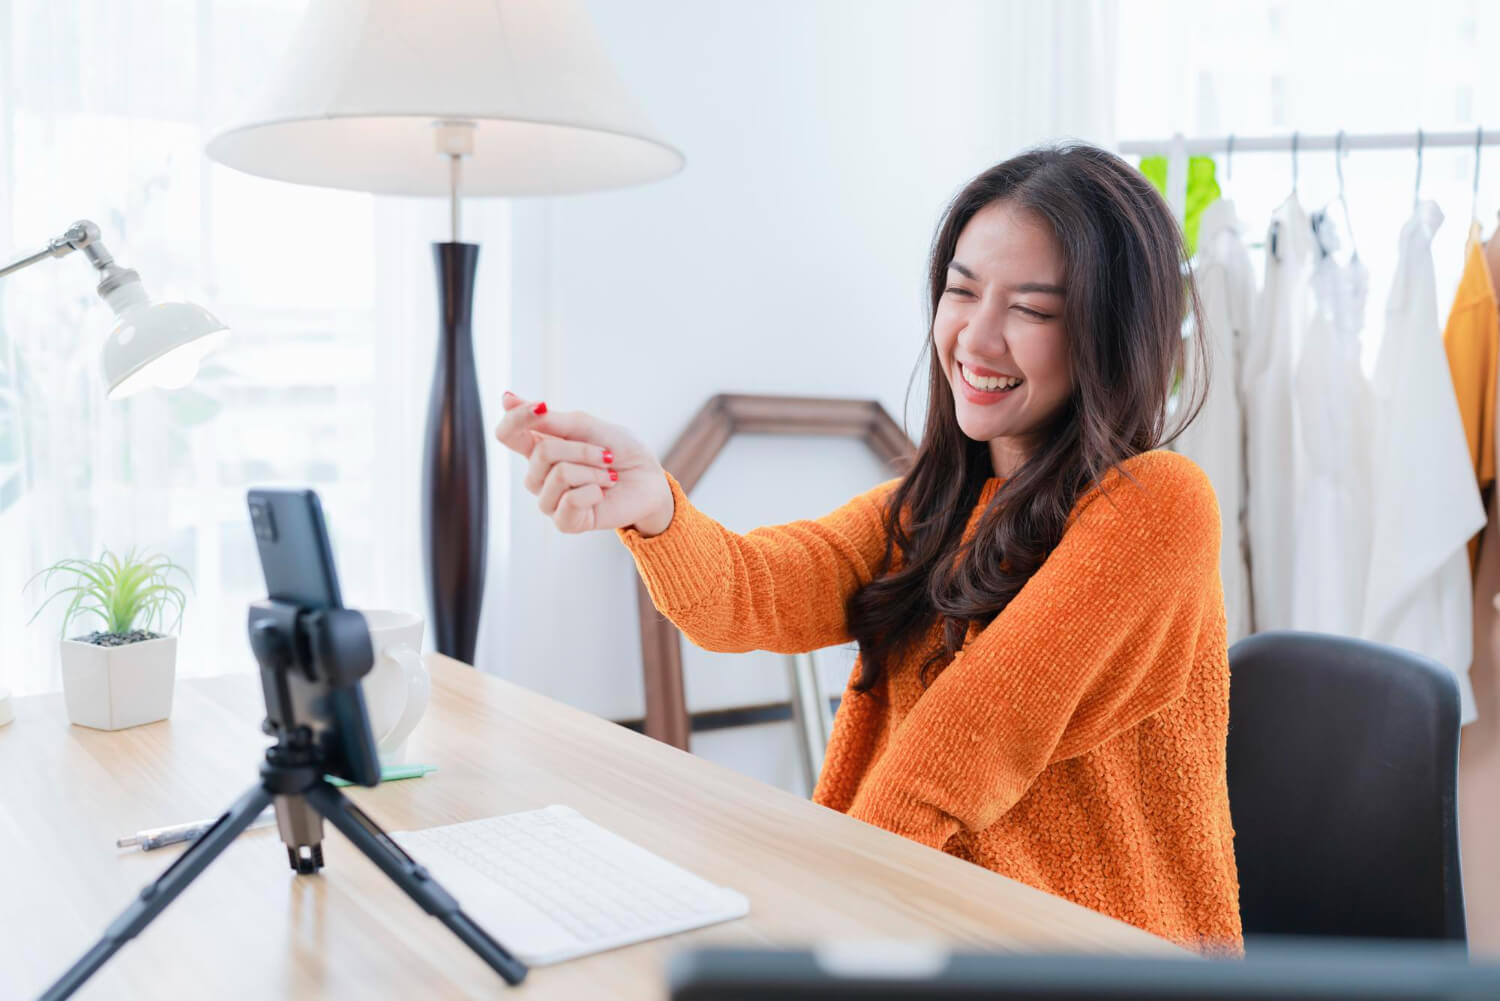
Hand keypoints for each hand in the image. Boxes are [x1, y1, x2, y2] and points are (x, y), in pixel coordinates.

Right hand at [493, 392, 674, 535]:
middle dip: (581, 449)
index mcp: (539, 448)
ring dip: (592, 471)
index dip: (517, 418)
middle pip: (540, 453)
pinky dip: (593, 491)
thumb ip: (549, 420)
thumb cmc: (619, 450)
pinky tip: (602, 493)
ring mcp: (550, 499)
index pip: (507, 433)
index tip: (541, 407)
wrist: (649, 480)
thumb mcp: (585, 426)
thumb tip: (506, 399)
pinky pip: (568, 502)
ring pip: (557, 476)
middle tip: (606, 454)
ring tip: (608, 476)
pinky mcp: (565, 521)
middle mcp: (539, 475)